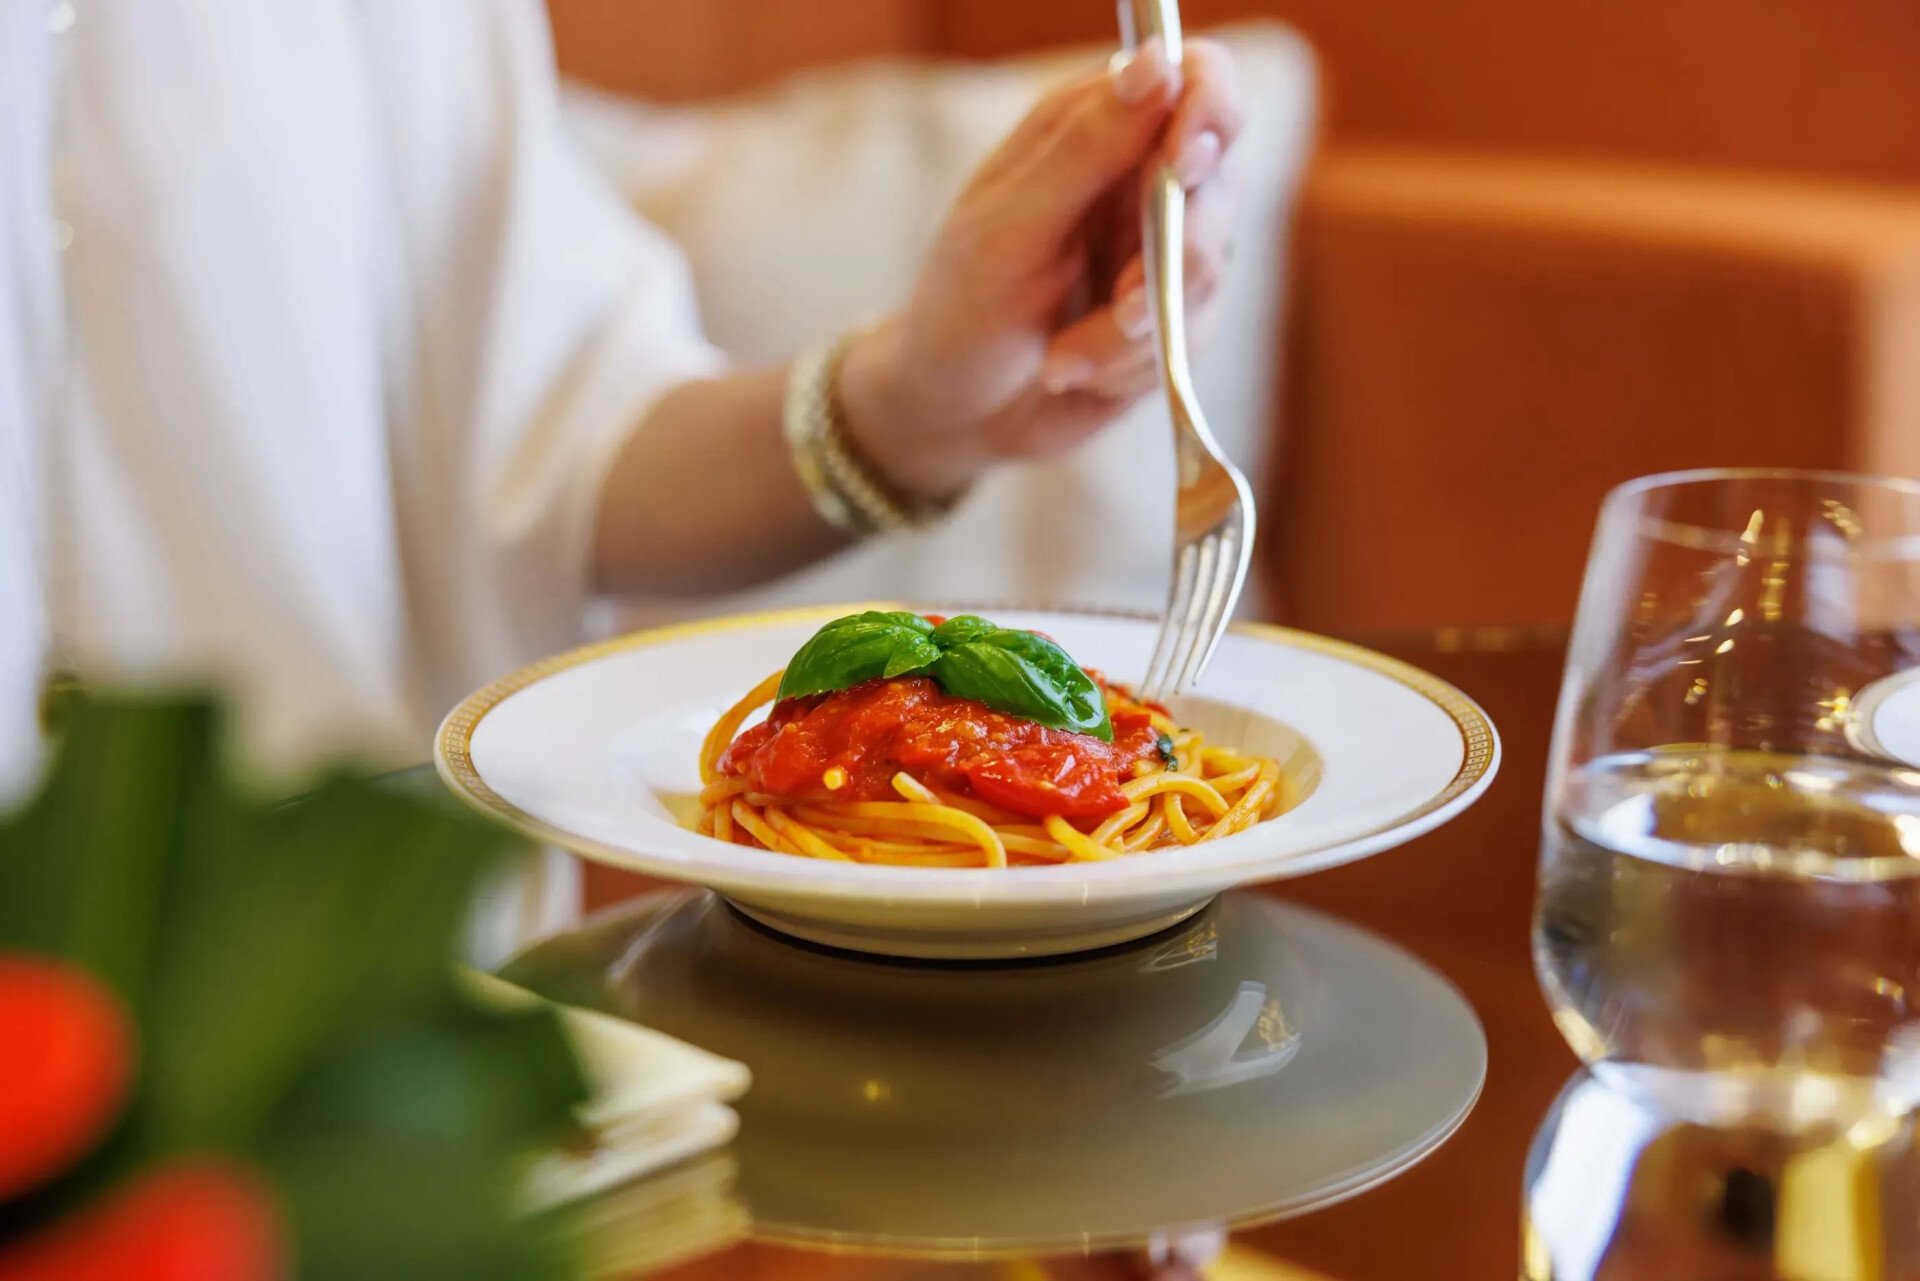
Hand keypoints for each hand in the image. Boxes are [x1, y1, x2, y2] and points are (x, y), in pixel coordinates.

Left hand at [837, 37, 1245, 502]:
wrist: (955, 413)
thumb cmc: (962, 308)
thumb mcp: (1009, 227)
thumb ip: (1085, 150)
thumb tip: (1159, 62)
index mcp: (1096, 125)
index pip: (1197, 77)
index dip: (1209, 109)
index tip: (1183, 165)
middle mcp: (1141, 178)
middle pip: (1220, 184)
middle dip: (1169, 260)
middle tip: (1119, 309)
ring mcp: (1165, 247)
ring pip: (1207, 272)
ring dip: (1130, 333)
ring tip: (1060, 358)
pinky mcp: (1177, 314)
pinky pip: (1192, 335)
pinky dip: (1129, 365)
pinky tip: (1074, 371)